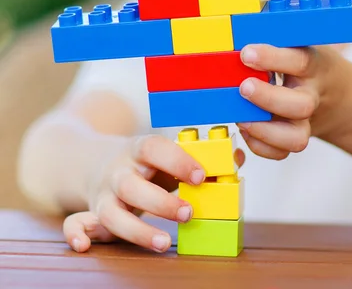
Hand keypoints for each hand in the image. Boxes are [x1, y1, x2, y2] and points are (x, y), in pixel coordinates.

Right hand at [63, 134, 243, 252]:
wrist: (94, 160)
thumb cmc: (146, 162)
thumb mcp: (168, 155)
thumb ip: (199, 158)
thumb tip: (236, 157)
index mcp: (140, 148)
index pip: (155, 147)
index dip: (178, 160)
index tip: (202, 176)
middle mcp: (119, 170)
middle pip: (132, 185)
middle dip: (160, 201)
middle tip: (188, 212)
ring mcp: (103, 193)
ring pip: (110, 212)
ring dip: (135, 228)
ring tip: (162, 241)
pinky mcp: (90, 212)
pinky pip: (74, 223)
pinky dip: (77, 234)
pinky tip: (85, 246)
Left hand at [237, 44, 345, 159]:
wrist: (335, 92)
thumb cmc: (305, 63)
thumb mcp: (299, 45)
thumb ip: (275, 42)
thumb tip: (236, 37)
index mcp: (314, 66)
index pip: (300, 62)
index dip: (272, 58)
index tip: (246, 53)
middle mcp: (312, 96)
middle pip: (301, 106)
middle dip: (268, 99)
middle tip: (243, 87)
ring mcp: (306, 122)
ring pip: (296, 139)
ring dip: (264, 131)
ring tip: (241, 117)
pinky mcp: (296, 138)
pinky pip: (281, 153)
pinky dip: (261, 146)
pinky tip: (246, 128)